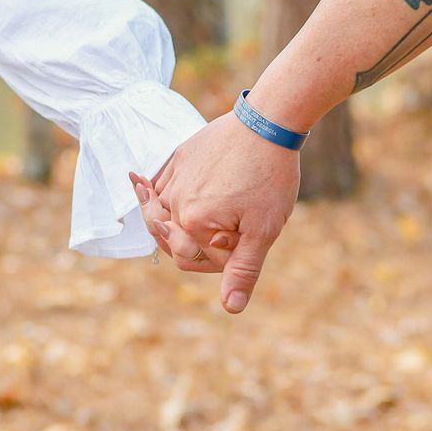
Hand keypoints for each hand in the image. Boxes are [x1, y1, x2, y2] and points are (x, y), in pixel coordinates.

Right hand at [145, 111, 300, 313]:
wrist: (268, 123)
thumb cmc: (270, 177)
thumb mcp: (263, 230)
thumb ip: (243, 270)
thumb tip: (232, 308)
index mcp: (192, 224)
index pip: (195, 262)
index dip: (221, 264)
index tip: (245, 248)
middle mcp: (174, 202)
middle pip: (173, 241)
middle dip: (199, 246)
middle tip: (223, 239)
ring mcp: (173, 178)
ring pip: (163, 214)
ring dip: (177, 223)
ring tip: (192, 221)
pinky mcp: (178, 158)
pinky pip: (162, 186)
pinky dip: (163, 195)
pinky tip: (163, 193)